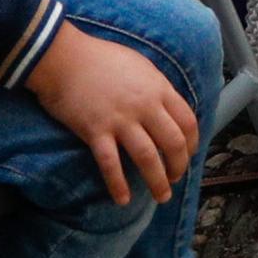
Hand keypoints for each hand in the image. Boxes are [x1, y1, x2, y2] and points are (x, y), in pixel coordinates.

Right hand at [28, 21, 199, 208]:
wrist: (65, 57)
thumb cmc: (101, 58)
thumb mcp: (139, 66)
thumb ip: (155, 87)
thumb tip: (167, 106)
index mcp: (158, 89)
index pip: (187, 121)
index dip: (191, 143)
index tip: (188, 155)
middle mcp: (144, 106)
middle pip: (172, 143)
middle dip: (179, 166)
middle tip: (175, 179)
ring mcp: (120, 120)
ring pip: (147, 157)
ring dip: (157, 181)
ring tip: (162, 196)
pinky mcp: (95, 131)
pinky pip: (110, 164)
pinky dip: (118, 184)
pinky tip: (123, 199)